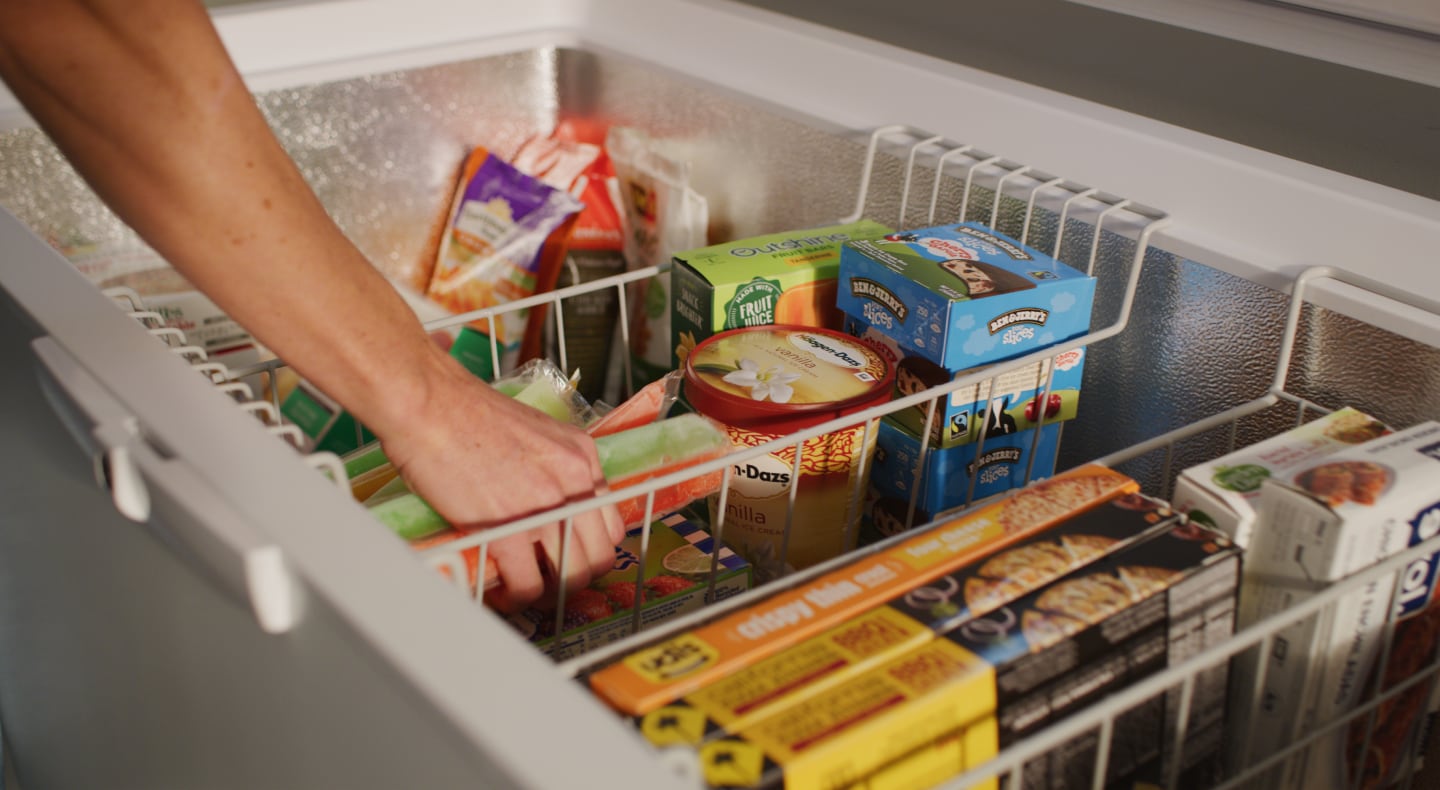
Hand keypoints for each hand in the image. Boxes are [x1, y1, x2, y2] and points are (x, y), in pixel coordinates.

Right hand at [381, 353, 623, 611]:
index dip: (591, 549)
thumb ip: (552, 468)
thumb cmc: (465, 414)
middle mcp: (573, 480)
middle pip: (599, 554)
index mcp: (582, 455)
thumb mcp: (533, 433)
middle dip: (575, 577)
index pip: (611, 522)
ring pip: (571, 575)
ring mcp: (545, 506)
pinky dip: (518, 598)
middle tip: (550, 581)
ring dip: (549, 592)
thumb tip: (547, 506)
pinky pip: (529, 584)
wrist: (429, 403)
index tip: (571, 559)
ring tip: (526, 589)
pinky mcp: (510, 530)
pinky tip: (503, 591)